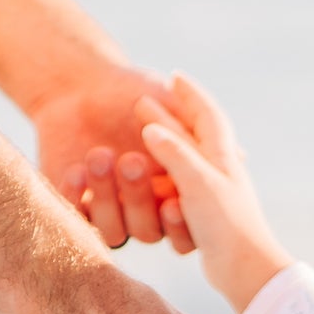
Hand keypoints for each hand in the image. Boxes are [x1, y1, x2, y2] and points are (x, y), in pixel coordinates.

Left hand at [29, 64, 194, 253]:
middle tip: (133, 161)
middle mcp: (142, 211)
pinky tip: (77, 171)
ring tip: (100, 156)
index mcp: (171, 193)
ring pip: (113, 230)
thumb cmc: (130, 91)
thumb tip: (240, 157)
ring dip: (107, 197)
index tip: (176, 204)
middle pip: (147, 229)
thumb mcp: (166, 102)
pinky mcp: (73, 208)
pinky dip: (76, 197)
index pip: (182, 225)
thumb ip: (195, 131)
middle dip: (139, 198)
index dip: (180, 222)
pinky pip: (75, 218)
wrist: (79, 83)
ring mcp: (108, 213)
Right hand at [136, 75, 291, 309]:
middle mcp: (216, 171)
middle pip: (190, 135)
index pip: (205, 113)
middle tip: (144, 101)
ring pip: (180, 163)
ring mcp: (208, 195)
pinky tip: (150, 180)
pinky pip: (174, 191)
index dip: (190, 93)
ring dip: (162, 148)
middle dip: (169, 117)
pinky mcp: (199, 219)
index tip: (175, 75)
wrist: (245, 272)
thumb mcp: (199, 183)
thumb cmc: (227, 225)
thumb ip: (175, 153)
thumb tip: (151, 129)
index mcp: (221, 155)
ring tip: (142, 135)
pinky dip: (160, 181)